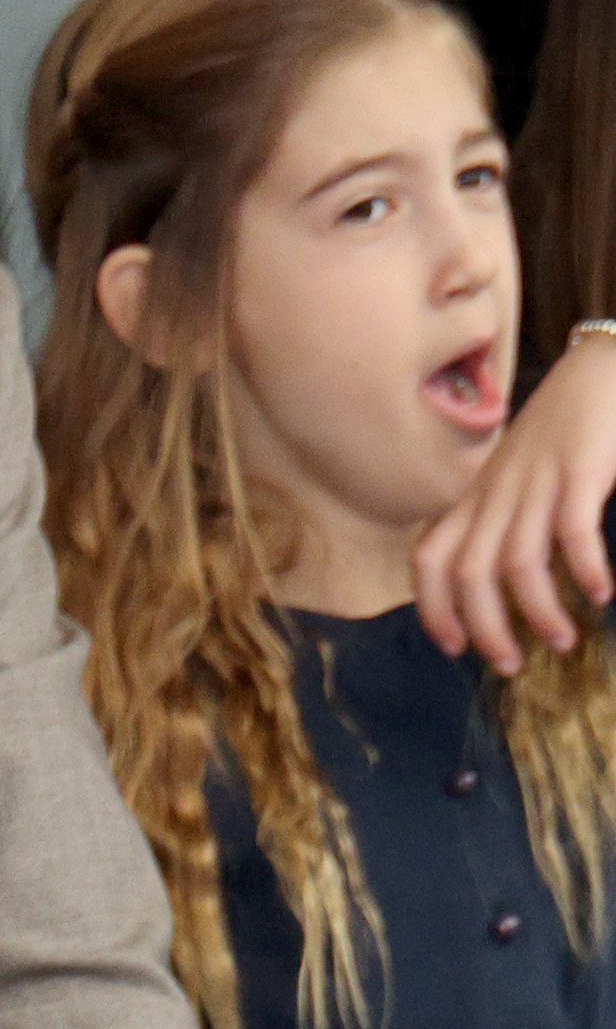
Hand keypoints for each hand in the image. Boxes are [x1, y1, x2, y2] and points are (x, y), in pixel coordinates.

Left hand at [413, 338, 615, 671]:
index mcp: (477, 496)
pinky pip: (573, 531)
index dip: (432, 609)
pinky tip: (600, 594)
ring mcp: (538, 480)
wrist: (601, 365)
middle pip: (469, 574)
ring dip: (538, 611)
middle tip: (510, 663)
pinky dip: (584, 569)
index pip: (430, 559)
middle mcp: (498, 492)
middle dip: (485, 629)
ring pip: (516, 562)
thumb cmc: (563, 429)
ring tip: (561, 640)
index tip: (454, 647)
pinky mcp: (581, 469)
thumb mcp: (515, 475)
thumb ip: (500, 519)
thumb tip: (496, 579)